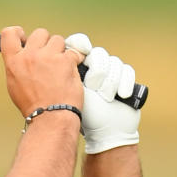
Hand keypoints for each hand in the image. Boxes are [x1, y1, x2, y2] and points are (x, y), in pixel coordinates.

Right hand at [0, 26, 83, 117]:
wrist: (50, 117)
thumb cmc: (33, 104)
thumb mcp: (15, 83)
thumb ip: (18, 64)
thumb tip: (23, 53)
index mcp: (14, 61)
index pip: (9, 33)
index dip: (19, 33)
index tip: (25, 38)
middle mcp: (29, 56)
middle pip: (40, 33)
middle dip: (46, 43)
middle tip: (49, 58)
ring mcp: (49, 57)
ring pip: (58, 40)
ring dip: (61, 51)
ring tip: (60, 68)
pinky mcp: (66, 61)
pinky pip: (73, 52)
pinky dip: (74, 61)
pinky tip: (70, 73)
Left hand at [65, 33, 140, 153]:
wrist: (103, 133)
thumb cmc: (80, 115)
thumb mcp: (66, 93)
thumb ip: (58, 74)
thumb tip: (49, 57)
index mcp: (76, 67)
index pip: (78, 45)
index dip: (80, 43)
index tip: (83, 48)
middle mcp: (94, 67)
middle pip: (98, 54)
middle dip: (97, 70)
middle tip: (94, 86)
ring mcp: (111, 73)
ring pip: (113, 62)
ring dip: (110, 80)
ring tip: (106, 96)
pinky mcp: (126, 79)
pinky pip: (127, 71)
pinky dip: (125, 82)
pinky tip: (122, 94)